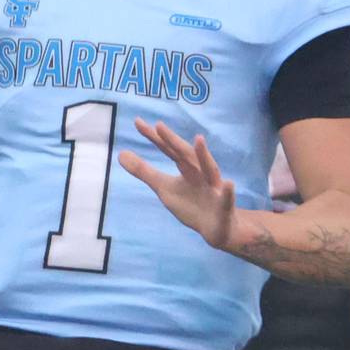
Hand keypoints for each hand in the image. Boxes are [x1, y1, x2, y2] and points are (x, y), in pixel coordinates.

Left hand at [118, 118, 235, 247]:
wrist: (217, 227)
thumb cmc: (190, 203)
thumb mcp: (164, 187)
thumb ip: (144, 171)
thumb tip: (120, 154)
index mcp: (186, 168)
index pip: (168, 149)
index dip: (154, 137)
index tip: (137, 121)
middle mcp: (201, 173)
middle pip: (187, 155)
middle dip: (174, 141)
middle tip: (159, 126)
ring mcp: (214, 190)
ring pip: (210, 171)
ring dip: (205, 156)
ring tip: (198, 139)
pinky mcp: (224, 208)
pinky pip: (226, 201)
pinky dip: (228, 193)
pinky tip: (229, 184)